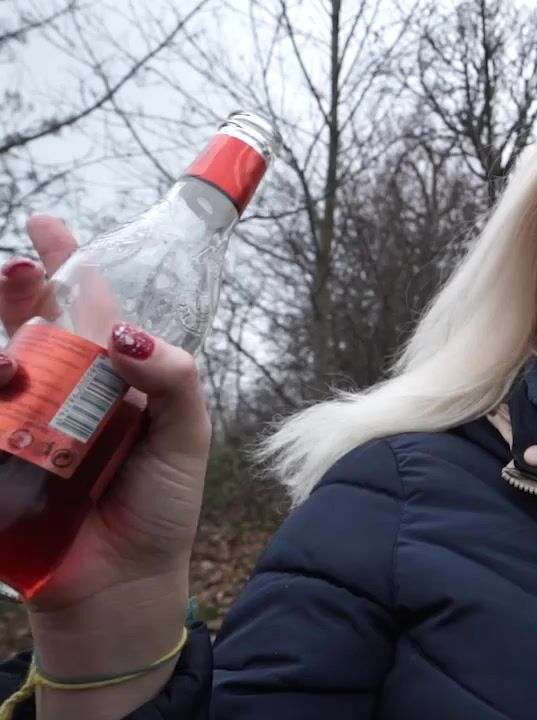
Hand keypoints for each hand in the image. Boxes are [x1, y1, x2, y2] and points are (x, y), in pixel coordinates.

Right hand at [0, 215, 210, 716]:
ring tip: (11, 360)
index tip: (46, 228)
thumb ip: (174, 381)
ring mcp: (25, 426)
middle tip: (19, 269)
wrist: (123, 586)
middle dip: (20, 290)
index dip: (69, 267)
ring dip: (2, 349)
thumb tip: (128, 335)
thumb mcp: (187, 439)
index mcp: (116, 382)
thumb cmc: (160, 509)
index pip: (91, 311)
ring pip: (0, 365)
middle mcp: (67, 394)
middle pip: (33, 324)